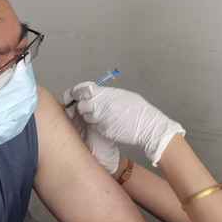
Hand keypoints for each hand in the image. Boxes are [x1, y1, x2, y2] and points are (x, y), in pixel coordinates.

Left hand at [68, 82, 184, 165]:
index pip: (81, 91)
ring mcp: (101, 120)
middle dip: (83, 106)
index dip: (76, 93)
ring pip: (86, 117)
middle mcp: (100, 106)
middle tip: (89, 107)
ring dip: (90, 116)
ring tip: (102, 115)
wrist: (148, 127)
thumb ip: (105, 95)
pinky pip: (94, 126)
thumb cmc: (139, 110)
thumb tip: (94, 94)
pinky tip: (108, 123)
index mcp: (105, 94)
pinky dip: (97, 125)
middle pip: (81, 105)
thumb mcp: (122, 95)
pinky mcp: (103, 131)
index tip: (74, 95)